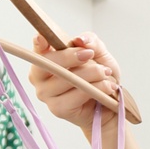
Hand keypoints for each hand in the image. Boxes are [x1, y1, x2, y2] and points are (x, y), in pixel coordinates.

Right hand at [28, 34, 146, 148]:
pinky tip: (104, 91)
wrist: (114, 110)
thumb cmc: (103, 81)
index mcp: (46, 58)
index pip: (36, 45)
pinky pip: (70, 96)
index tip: (46, 37)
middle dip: (76, 59)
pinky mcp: (56, 110)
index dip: (40, 40)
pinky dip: (91, 91)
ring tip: (107, 79)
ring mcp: (45, 95)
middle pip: (50, 62)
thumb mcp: (102, 57)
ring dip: (89, 76)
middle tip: (95, 60)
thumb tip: (81, 41)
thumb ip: (92, 43)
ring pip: (63, 78)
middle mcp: (39, 77)